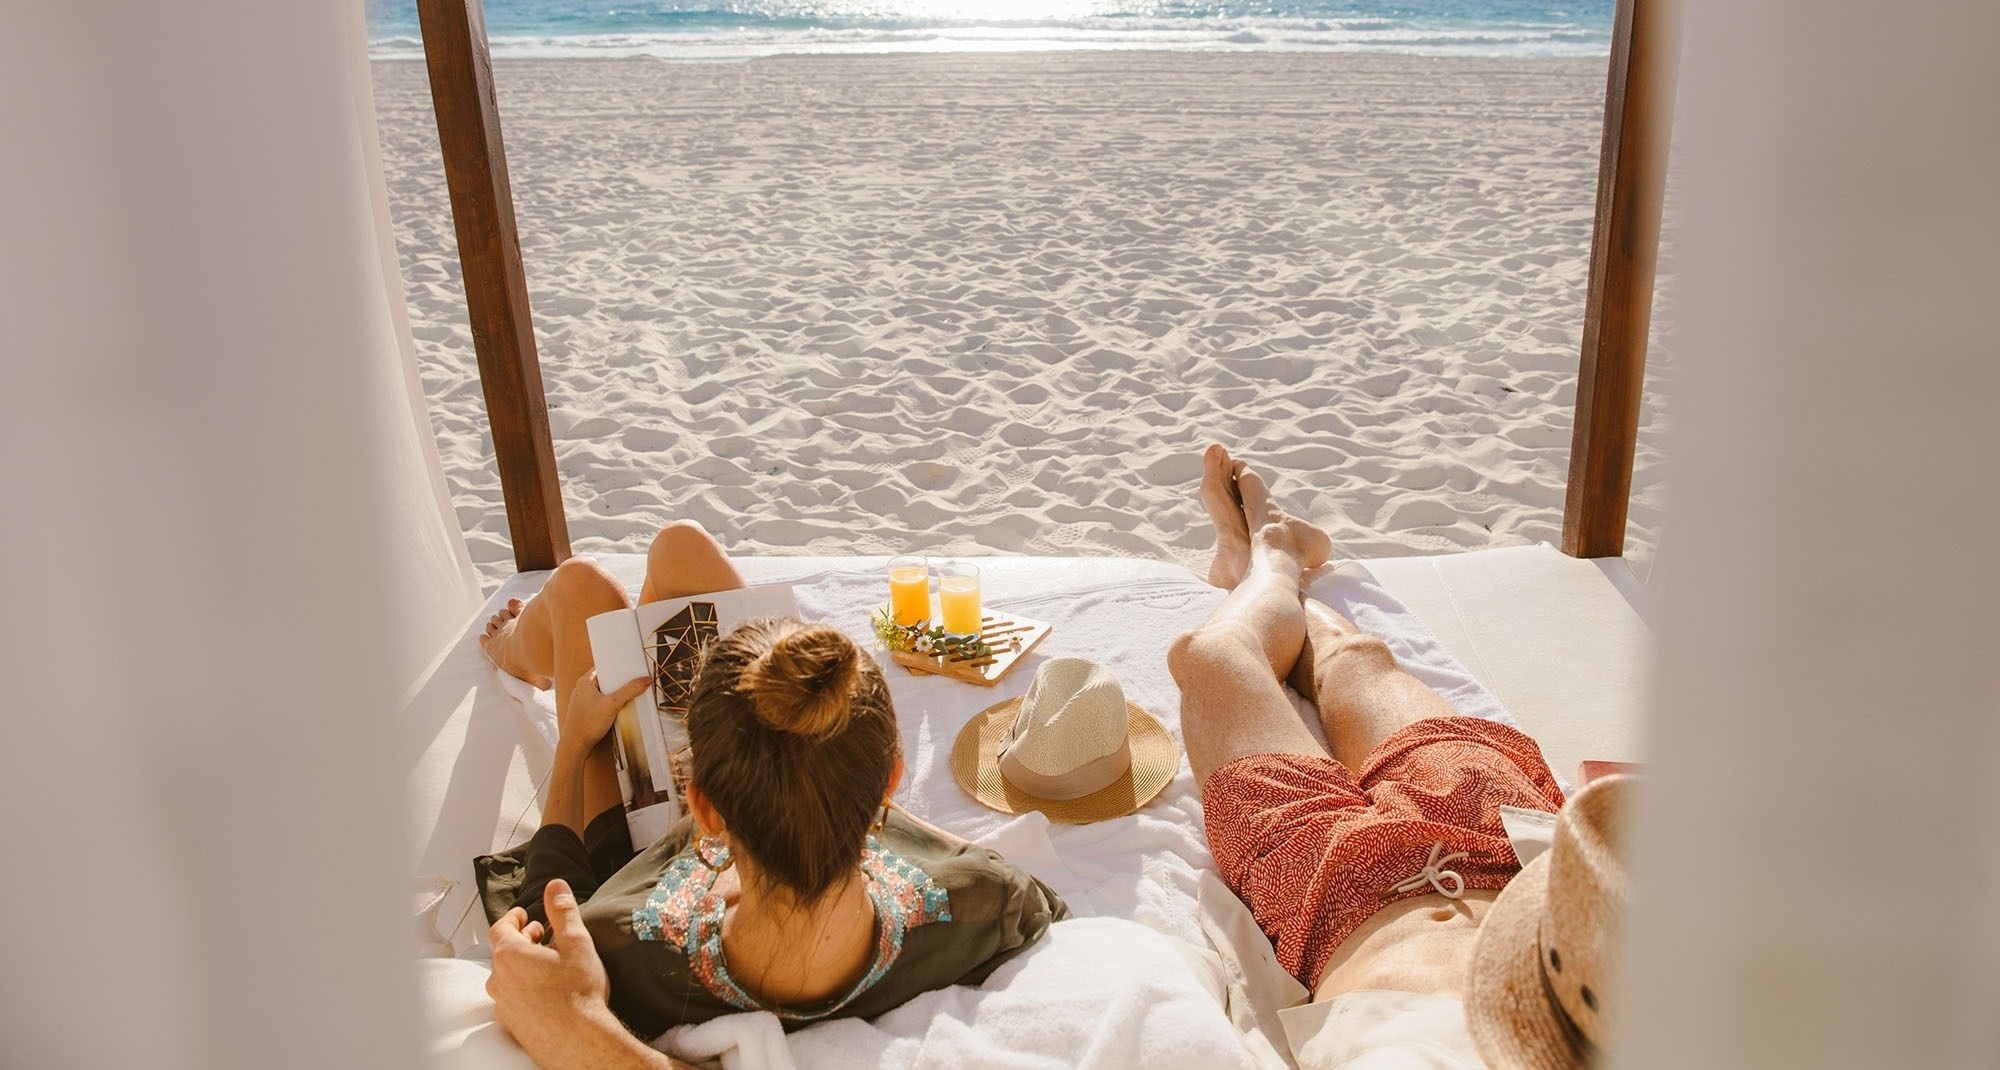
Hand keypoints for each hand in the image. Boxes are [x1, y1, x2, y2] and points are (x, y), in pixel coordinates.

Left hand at [487, 879, 616, 1063]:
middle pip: (502, 952)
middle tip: (538, 935)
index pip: (500, 928)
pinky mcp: (511, 1024)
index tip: (522, 915)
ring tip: (544, 963)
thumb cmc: (578, 993)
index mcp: (510, 955)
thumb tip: (554, 886)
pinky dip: (522, 988)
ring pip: (505, 976)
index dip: (512, 918)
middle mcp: (499, 980)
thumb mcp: (576, 943)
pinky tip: (544, 991)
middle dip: (520, 939)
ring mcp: (503, 1004)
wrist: (579, 1041)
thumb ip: (562, 911)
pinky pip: (511, 998)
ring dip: (521, 965)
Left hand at [561, 669, 651, 750]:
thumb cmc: (586, 725)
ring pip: (607, 692)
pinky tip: (620, 710)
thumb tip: (644, 681)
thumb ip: (629, 691)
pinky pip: (604, 702)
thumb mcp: (612, 705)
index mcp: (585, 681)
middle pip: (608, 680)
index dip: (619, 666)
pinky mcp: (589, 711)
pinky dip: (613, 704)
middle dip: (621, 683)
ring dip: (618, 695)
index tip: (632, 667)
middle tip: (634, 683)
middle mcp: (584, 689)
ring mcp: (586, 700)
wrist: (575, 747)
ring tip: (628, 697)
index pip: (605, 666)